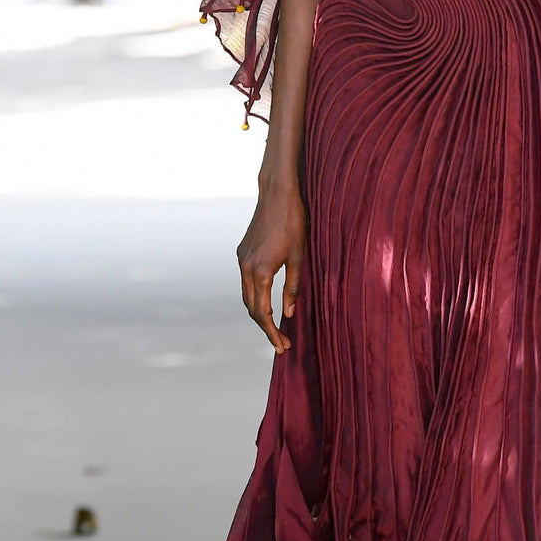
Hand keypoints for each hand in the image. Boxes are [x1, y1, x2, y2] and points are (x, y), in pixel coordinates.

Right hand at [237, 186, 307, 351]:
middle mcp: (245, 267)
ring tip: (275, 326)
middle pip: (251, 308)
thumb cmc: (294, 222)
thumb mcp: (299, 256)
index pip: (263, 313)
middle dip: (265, 327)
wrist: (277, 193)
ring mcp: (241, 258)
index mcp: (260, 271)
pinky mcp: (242, 251)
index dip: (272, 333)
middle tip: (282, 343)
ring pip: (246, 295)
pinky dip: (255, 296)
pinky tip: (267, 300)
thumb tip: (289, 314)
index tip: (282, 347)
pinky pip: (245, 281)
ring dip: (258, 312)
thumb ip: (293, 287)